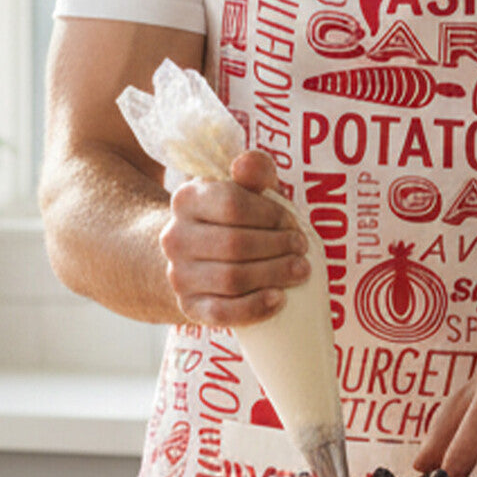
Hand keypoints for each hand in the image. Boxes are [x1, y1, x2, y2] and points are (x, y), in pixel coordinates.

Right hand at [159, 150, 308, 326]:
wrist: (200, 259)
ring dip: (274, 275)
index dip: (271, 215)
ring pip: (231, 279)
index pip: (233, 205)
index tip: (292, 222)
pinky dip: (254, 307)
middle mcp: (174, 237)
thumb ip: (254, 172)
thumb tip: (248, 163)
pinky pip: (221, 313)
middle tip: (302, 248)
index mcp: (187, 199)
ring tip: (300, 270)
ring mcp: (179, 275)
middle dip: (278, 247)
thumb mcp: (245, 190)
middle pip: (235, 244)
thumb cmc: (235, 220)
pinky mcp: (189, 307)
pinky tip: (280, 299)